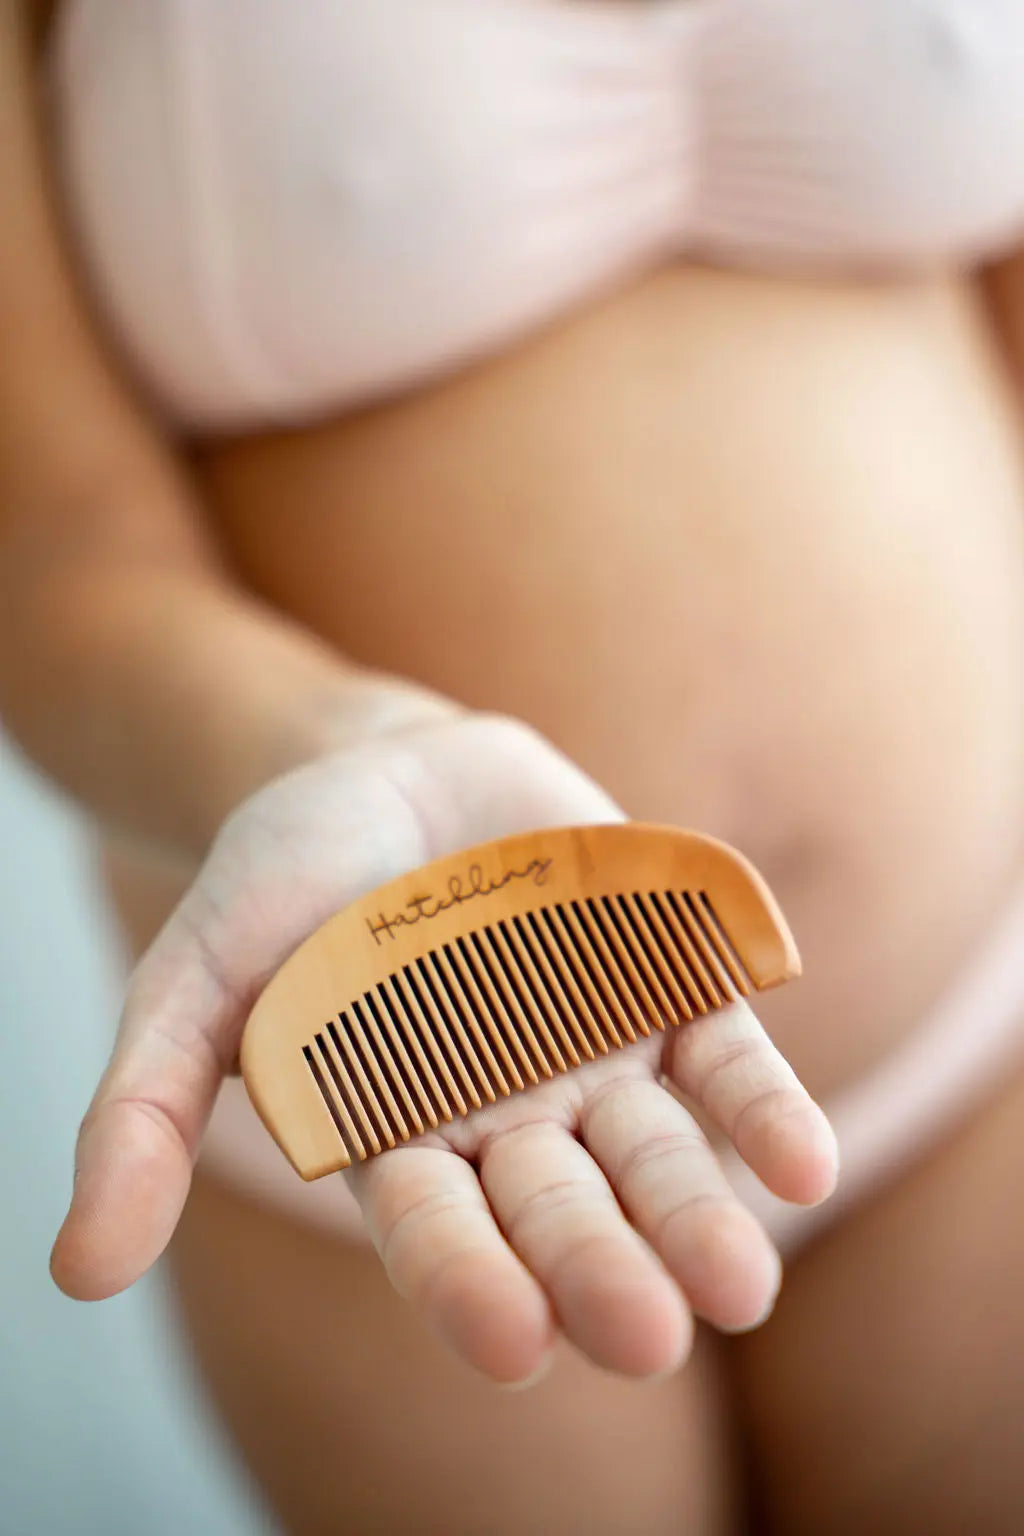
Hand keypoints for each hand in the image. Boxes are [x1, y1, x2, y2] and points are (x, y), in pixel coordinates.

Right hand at [51, 701, 836, 1384]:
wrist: (381, 769)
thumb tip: (76, 1272)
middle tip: (646, 1336)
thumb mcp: (195, 978)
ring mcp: (592, 1056)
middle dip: (602, 1271)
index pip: (436, 1235)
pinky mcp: (662, 985)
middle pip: (563, 1212)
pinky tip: (800, 1162)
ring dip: (700, 1216)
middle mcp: (507, 1122)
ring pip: (655, 1155)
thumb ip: (141, 1109)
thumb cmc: (279, 882)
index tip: (510, 1342)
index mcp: (399, 1142)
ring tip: (744, 1283)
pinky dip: (761, 1106)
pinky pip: (723, 1056)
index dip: (467, 1284)